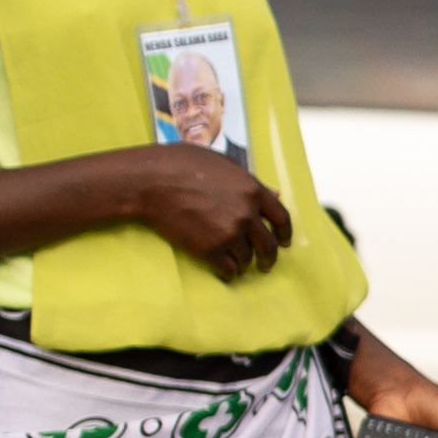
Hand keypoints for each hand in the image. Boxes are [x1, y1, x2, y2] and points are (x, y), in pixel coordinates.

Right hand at [131, 148, 293, 279]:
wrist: (153, 181)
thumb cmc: (183, 164)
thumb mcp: (223, 164)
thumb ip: (250, 181)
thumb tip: (276, 193)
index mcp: (253, 190)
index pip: (282, 218)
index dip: (285, 233)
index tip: (284, 242)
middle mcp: (247, 214)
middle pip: (269, 245)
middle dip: (269, 258)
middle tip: (265, 265)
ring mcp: (230, 233)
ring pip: (247, 259)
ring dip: (243, 263)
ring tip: (236, 264)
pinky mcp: (211, 250)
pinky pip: (228, 269)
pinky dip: (228, 272)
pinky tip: (224, 270)